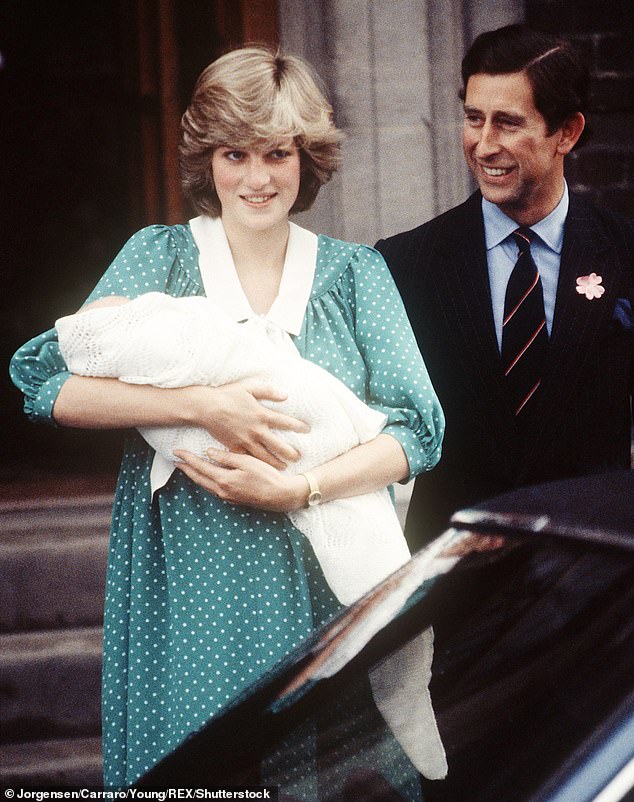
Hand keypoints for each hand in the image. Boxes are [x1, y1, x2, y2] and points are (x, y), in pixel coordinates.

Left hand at [173, 448, 308, 511]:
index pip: (200, 467)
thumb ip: (227, 458)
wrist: (281, 496)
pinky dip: (205, 482)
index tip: (176, 452)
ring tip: (187, 468)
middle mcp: (222, 491)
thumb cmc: (267, 476)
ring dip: (195, 476)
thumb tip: (209, 453)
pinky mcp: (234, 499)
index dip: (187, 459)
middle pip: (199, 478)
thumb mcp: (247, 462)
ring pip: (205, 485)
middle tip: (175, 460)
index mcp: (224, 480)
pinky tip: (206, 477)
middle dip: (186, 469)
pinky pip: (213, 489)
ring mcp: (228, 497)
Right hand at [189, 380, 308, 469]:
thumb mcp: (249, 388)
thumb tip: (285, 395)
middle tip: (298, 457)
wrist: (206, 408)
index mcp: (262, 415)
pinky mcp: (235, 447)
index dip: (298, 426)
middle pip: (279, 445)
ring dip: (276, 463)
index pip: (286, 422)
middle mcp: (257, 430)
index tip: (307, 430)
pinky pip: (248, 458)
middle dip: (291, 452)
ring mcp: (246, 441)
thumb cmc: (227, 395)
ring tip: (284, 467)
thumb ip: (268, 391)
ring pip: (265, 456)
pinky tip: (261, 469)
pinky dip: (256, 464)